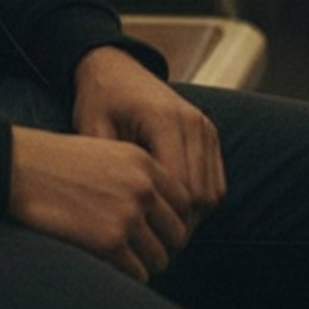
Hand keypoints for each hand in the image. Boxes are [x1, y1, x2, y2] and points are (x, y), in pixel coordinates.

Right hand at [7, 124, 191, 281]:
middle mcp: (142, 187)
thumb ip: (135, 177)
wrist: (17, 169)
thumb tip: (159, 215)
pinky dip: (126, 274)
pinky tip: (104, 262)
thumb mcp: (103, 153)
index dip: (172, 221)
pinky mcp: (110, 242)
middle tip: (138, 250)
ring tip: (119, 257)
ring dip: (143, 263)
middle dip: (161, 245)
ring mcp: (128, 215)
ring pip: (160, 258)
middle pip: (177, 234)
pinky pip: (138, 272)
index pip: (184, 202)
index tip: (156, 231)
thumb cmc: (53, 163)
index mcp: (143, 162)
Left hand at [72, 46, 226, 229]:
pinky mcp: (209, 131)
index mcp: (163, 120)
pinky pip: (216, 181)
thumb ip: (108, 168)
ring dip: (192, 214)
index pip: (179, 189)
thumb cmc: (98, 99)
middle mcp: (192, 122)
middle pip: (201, 196)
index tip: (143, 237)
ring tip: (162, 226)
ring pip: (213, 193)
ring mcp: (205, 126)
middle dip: (180, 223)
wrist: (114, 67)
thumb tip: (114, 214)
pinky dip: (200, 199)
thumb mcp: (92, 129)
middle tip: (153, 241)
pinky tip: (172, 206)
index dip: (164, 220)